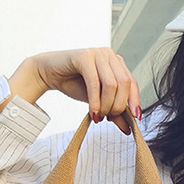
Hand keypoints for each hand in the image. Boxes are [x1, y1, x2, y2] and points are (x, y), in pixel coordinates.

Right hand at [10, 48, 141, 134]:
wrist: (48, 74)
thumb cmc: (74, 84)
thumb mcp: (98, 101)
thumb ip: (113, 112)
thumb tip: (129, 129)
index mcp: (116, 63)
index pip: (132, 83)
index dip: (135, 102)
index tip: (135, 119)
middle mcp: (109, 55)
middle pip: (124, 84)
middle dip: (118, 106)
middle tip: (108, 118)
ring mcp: (97, 54)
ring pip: (112, 84)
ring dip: (106, 105)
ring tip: (99, 116)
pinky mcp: (84, 57)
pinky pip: (95, 83)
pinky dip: (95, 101)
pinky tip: (93, 113)